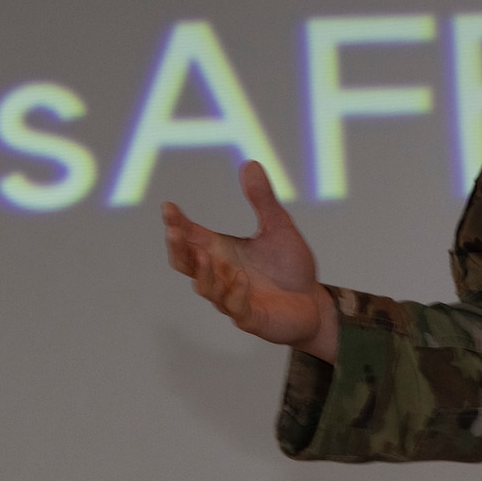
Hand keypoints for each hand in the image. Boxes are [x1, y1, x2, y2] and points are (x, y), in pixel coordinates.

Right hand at [162, 161, 338, 361]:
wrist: (313, 302)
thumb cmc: (290, 266)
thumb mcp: (278, 226)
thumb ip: (262, 199)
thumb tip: (250, 163)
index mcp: (221, 250)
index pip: (190, 236)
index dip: (176, 223)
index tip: (168, 207)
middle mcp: (221, 274)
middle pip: (185, 263)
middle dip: (177, 249)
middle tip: (174, 232)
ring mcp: (232, 297)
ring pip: (206, 288)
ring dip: (204, 273)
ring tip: (205, 256)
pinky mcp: (250, 317)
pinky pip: (235, 308)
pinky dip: (235, 293)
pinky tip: (241, 278)